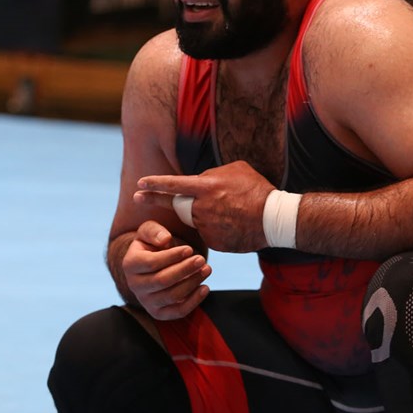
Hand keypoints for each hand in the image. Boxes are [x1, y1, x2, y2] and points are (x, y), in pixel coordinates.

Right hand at [121, 220, 210, 319]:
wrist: (152, 265)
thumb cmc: (152, 244)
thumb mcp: (149, 231)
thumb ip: (154, 231)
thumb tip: (165, 239)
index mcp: (130, 264)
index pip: (151, 263)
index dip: (172, 256)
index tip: (189, 249)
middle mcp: (134, 285)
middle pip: (162, 281)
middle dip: (185, 269)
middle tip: (201, 259)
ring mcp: (146, 301)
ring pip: (172, 296)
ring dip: (192, 283)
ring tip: (206, 269)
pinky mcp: (158, 313)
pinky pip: (178, 312)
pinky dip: (194, 301)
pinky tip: (205, 288)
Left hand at [135, 161, 274, 252]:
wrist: (274, 219)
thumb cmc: (257, 190)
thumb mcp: (236, 170)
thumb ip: (212, 174)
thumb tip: (199, 180)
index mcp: (206, 187)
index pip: (173, 185)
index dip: (154, 184)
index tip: (139, 185)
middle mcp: (202, 208)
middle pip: (179, 205)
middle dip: (161, 201)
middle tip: (139, 198)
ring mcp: (207, 227)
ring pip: (197, 220)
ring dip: (205, 215)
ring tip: (230, 212)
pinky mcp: (214, 242)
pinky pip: (209, 233)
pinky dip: (217, 228)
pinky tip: (234, 224)